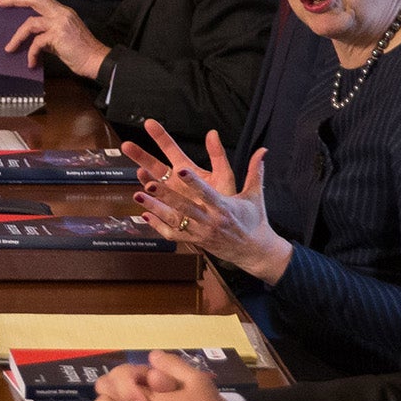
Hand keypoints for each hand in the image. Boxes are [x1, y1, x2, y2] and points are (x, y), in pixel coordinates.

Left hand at [0, 0, 110, 78]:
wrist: (95, 60)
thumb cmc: (79, 52)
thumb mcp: (61, 40)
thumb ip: (47, 35)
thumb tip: (32, 40)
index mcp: (62, 12)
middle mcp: (61, 13)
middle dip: (15, 0)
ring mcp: (60, 23)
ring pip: (30, 23)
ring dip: (17, 37)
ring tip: (9, 49)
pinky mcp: (58, 35)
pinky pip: (37, 43)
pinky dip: (31, 54)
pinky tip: (31, 64)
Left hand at [123, 119, 293, 281]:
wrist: (254, 251)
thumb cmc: (254, 220)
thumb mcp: (256, 196)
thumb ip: (255, 171)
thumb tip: (263, 150)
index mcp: (225, 208)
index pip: (207, 193)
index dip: (194, 182)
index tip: (181, 170)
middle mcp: (211, 221)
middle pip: (185, 207)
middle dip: (167, 196)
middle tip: (149, 183)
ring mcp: (200, 232)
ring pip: (174, 221)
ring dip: (155, 208)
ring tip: (137, 195)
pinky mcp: (194, 241)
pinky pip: (173, 235)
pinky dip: (158, 226)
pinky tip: (144, 215)